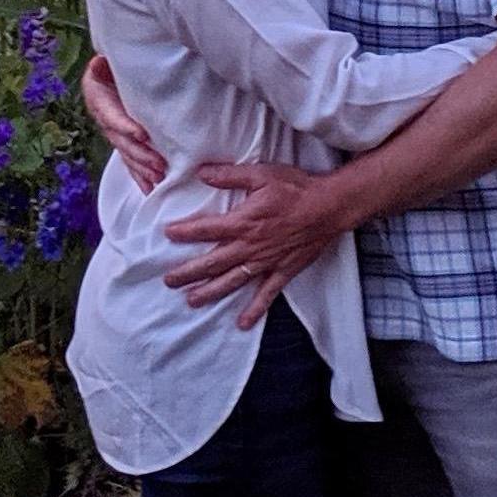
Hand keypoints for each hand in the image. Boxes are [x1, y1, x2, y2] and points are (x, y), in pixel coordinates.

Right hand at [81, 53, 165, 194]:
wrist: (113, 69)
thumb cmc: (115, 61)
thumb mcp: (107, 59)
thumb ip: (103, 63)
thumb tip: (98, 62)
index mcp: (98, 96)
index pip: (110, 115)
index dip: (125, 126)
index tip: (142, 135)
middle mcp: (103, 117)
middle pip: (120, 140)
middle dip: (139, 154)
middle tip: (159, 164)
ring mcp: (113, 131)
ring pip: (126, 154)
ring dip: (141, 168)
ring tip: (158, 178)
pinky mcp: (124, 140)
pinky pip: (129, 160)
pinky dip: (139, 175)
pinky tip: (149, 189)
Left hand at [162, 159, 342, 327]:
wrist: (329, 207)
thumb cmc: (295, 188)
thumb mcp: (261, 174)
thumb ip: (229, 175)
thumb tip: (201, 173)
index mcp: (243, 222)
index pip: (207, 229)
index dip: (185, 232)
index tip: (167, 234)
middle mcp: (251, 246)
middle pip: (214, 262)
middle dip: (189, 272)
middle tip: (168, 281)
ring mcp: (266, 262)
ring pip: (233, 281)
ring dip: (211, 292)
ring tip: (192, 301)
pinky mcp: (283, 271)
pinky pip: (267, 295)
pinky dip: (255, 310)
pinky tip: (242, 324)